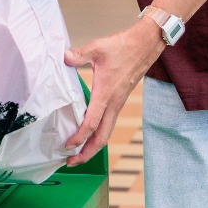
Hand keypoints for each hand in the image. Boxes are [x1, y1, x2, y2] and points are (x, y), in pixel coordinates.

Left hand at [64, 17, 165, 165]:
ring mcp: (117, 104)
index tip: (66, 145)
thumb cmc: (123, 46)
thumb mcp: (97, 48)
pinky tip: (90, 135)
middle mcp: (113, 104)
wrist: (145, 45)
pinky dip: (98, 135)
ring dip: (93, 147)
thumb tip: (63, 57)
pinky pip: (109, 124)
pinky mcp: (119, 101)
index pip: (91, 124)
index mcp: (106, 94)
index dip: (78, 137)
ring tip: (78, 155)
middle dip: (87, 153)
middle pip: (101, 138)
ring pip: (106, 133)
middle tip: (70, 162)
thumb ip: (78, 55)